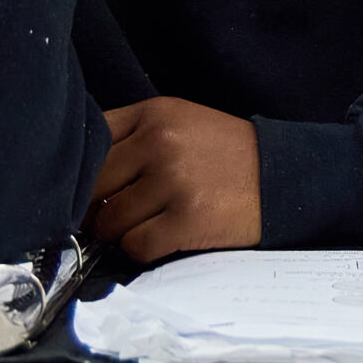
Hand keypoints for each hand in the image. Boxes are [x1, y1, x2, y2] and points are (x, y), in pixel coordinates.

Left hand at [87, 97, 262, 261]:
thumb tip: (78, 178)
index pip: (90, 143)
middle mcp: (161, 143)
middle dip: (99, 206)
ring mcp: (174, 182)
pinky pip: (135, 246)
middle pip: (91, 186)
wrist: (285, 177)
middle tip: (121, 211)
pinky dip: (143, 249)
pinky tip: (166, 235)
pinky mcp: (187, 221)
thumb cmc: (226, 156)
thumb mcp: (182, 124)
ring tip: (150, 223)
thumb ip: (133, 137)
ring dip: (122, 232)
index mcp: (156, 114)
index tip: (97, 186)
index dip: (84, 170)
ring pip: (109, 222)